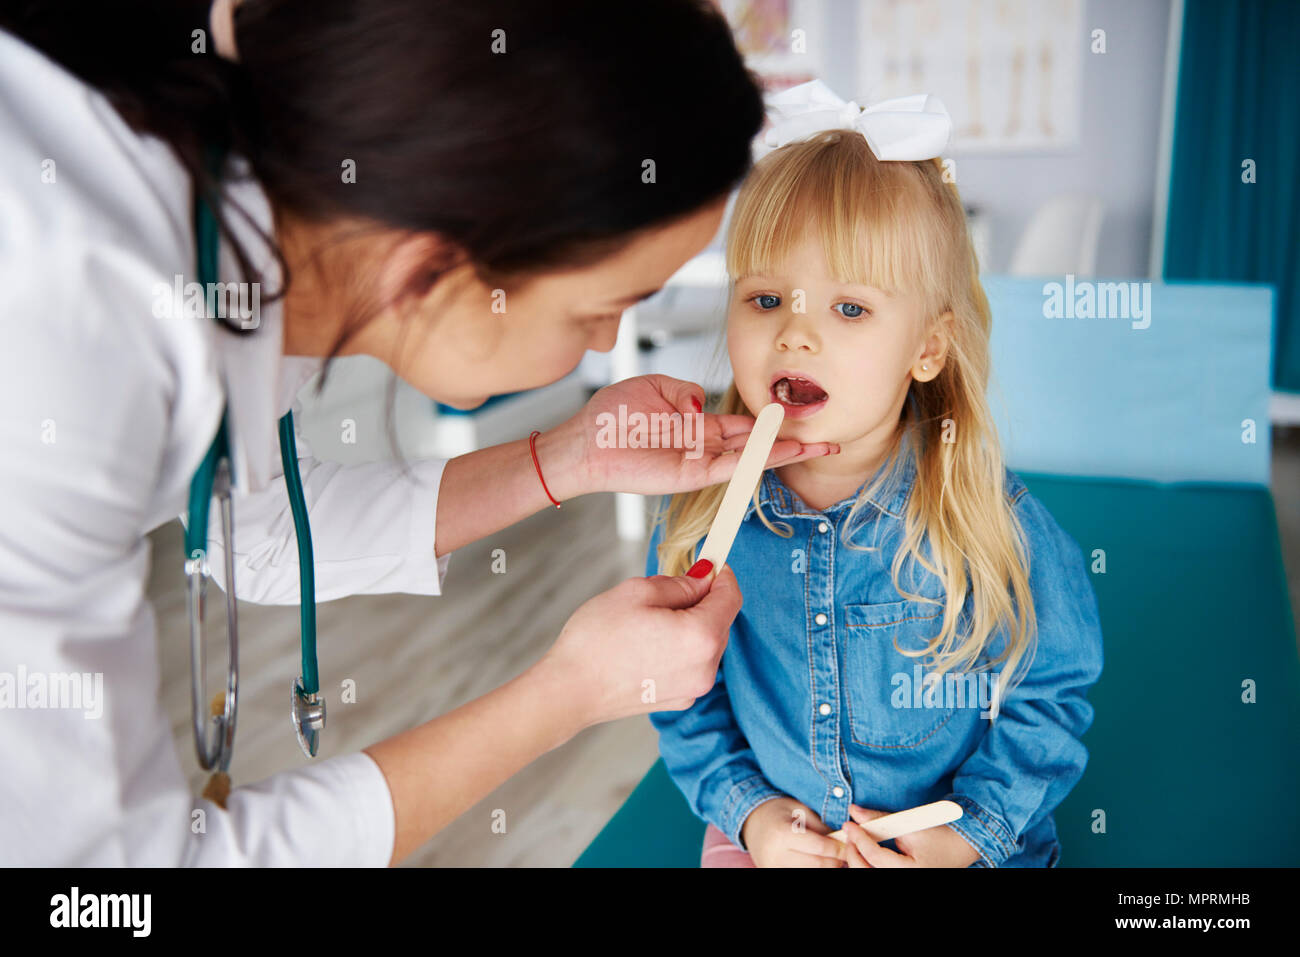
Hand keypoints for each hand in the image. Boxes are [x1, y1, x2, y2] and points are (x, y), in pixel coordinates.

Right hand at [542, 562, 742, 727]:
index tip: (710, 562)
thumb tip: (703, 578)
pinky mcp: (678, 700)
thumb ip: (680, 583)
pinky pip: (691, 664)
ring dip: (690, 624)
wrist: (568, 691)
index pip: (731, 598)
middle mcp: (705, 668)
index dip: (722, 575)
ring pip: (706, 643)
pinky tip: (648, 643)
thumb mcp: (638, 592)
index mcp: (700, 637)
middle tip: (668, 588)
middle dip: (702, 600)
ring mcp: (692, 689)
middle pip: (720, 622)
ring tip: (650, 619)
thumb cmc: (596, 641)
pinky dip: (680, 648)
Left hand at [563, 374, 838, 496]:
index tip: (798, 416)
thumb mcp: (655, 388)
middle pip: (757, 445)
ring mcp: (701, 463)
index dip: (772, 422)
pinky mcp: (691, 476)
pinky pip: (731, 468)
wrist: (586, 442)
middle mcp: (704, 446)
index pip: (744, 425)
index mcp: (697, 424)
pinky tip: (780, 453)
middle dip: (792, 443)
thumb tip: (704, 404)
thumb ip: (686, 392)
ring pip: (751, 459)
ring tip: (818, 448)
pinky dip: (756, 461)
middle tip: (827, 441)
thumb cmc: (612, 415)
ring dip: (784, 454)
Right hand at [740, 796, 845, 867]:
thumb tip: (843, 842)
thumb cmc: (778, 812)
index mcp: (782, 834)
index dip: (838, 848)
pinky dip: (812, 869)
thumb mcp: (799, 810)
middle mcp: (775, 854)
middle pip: (817, 865)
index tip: (848, 845)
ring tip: (829, 858)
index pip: (819, 847)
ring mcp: (772, 868)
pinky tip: (816, 862)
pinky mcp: (771, 873)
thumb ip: (820, 827)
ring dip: (825, 867)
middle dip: (835, 860)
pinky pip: (800, 874)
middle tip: (842, 853)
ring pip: (810, 873)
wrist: (750, 822)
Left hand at [840, 804, 982, 867]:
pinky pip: (876, 874)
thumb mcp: (911, 824)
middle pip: (866, 873)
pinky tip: (863, 856)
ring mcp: (903, 881)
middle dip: (853, 853)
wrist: (960, 848)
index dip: (859, 840)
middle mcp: (908, 879)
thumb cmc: (940, 836)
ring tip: (856, 844)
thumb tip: (854, 811)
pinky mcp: (901, 879)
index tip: (849, 825)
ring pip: (868, 876)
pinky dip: (866, 867)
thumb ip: (881, 819)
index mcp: (912, 870)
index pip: (876, 858)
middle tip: (850, 834)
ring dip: (857, 862)